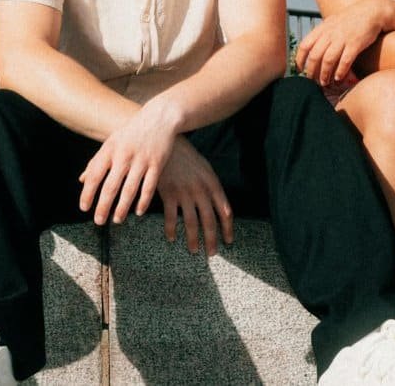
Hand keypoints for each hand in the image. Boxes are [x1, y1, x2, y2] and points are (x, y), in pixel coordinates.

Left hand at [79, 102, 179, 225]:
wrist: (160, 117)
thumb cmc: (132, 132)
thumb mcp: (111, 143)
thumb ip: (97, 161)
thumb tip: (82, 179)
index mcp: (110, 149)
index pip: (95, 175)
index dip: (88, 192)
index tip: (84, 208)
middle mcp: (124, 155)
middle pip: (111, 186)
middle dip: (103, 206)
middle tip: (98, 221)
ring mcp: (141, 160)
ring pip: (130, 189)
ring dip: (122, 207)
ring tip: (117, 220)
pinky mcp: (157, 163)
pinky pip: (149, 187)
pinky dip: (143, 201)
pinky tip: (138, 212)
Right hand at [156, 138, 232, 254]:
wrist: (166, 142)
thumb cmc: (186, 155)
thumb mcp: (204, 168)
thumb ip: (211, 187)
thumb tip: (219, 207)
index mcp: (212, 184)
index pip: (225, 211)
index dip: (227, 228)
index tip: (228, 241)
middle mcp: (201, 190)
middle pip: (209, 220)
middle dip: (212, 239)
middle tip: (212, 253)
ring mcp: (185, 193)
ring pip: (192, 222)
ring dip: (193, 239)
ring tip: (194, 251)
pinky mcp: (168, 193)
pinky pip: (171, 217)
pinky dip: (171, 230)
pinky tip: (171, 238)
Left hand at [295, 0, 388, 84]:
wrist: (372, 11)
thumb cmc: (351, 19)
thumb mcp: (332, 22)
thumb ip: (322, 34)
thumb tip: (311, 48)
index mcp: (322, 28)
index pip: (304, 45)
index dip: (300, 60)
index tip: (300, 70)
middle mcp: (330, 34)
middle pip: (315, 56)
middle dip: (311, 71)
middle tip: (312, 81)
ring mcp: (342, 38)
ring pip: (328, 60)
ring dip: (325, 74)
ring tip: (325, 83)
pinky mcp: (355, 44)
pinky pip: (345, 61)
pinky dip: (340, 72)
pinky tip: (339, 78)